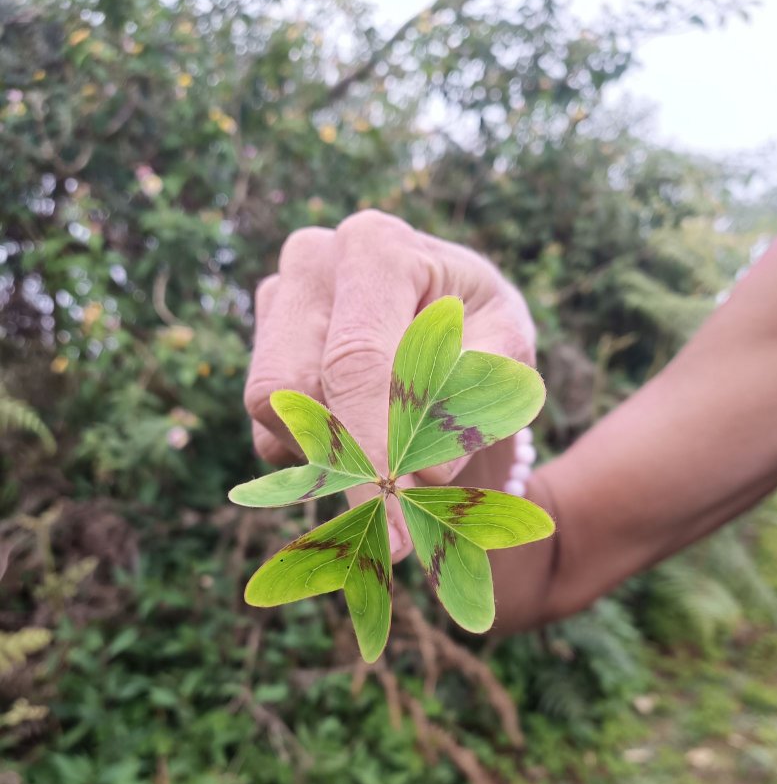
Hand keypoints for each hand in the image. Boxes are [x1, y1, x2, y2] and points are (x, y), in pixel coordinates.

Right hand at [245, 209, 535, 559]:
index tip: (395, 511)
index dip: (372, 445)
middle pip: (291, 389)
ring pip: (273, 414)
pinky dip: (321, 462)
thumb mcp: (507, 356)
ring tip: (401, 470)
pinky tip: (367, 446)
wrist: (453, 324)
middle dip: (344, 466)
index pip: (356, 362)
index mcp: (378, 247)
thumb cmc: (484, 334)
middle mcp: (312, 262)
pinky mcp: (261, 353)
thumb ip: (473, 404)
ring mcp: (276, 304)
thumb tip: (422, 475)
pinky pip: (270, 433)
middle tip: (396, 536)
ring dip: (334, 462)